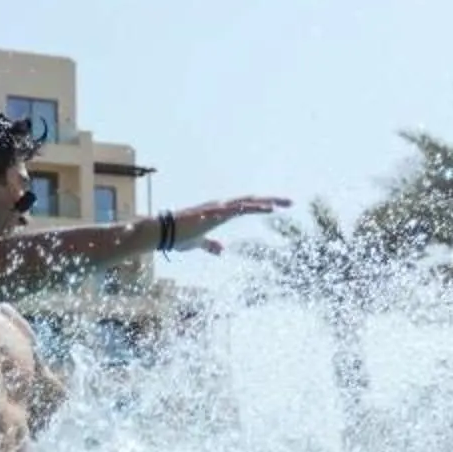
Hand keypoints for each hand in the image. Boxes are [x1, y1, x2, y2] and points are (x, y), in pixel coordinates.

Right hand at [167, 195, 290, 253]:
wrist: (162, 233)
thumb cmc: (178, 236)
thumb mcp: (198, 243)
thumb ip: (211, 245)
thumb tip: (222, 251)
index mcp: (221, 213)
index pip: (247, 206)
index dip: (263, 206)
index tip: (280, 207)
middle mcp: (221, 207)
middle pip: (251, 201)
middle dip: (271, 201)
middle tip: (291, 202)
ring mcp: (217, 209)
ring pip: (246, 203)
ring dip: (265, 203)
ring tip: (282, 205)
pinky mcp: (212, 213)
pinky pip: (236, 209)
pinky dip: (252, 208)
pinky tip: (266, 209)